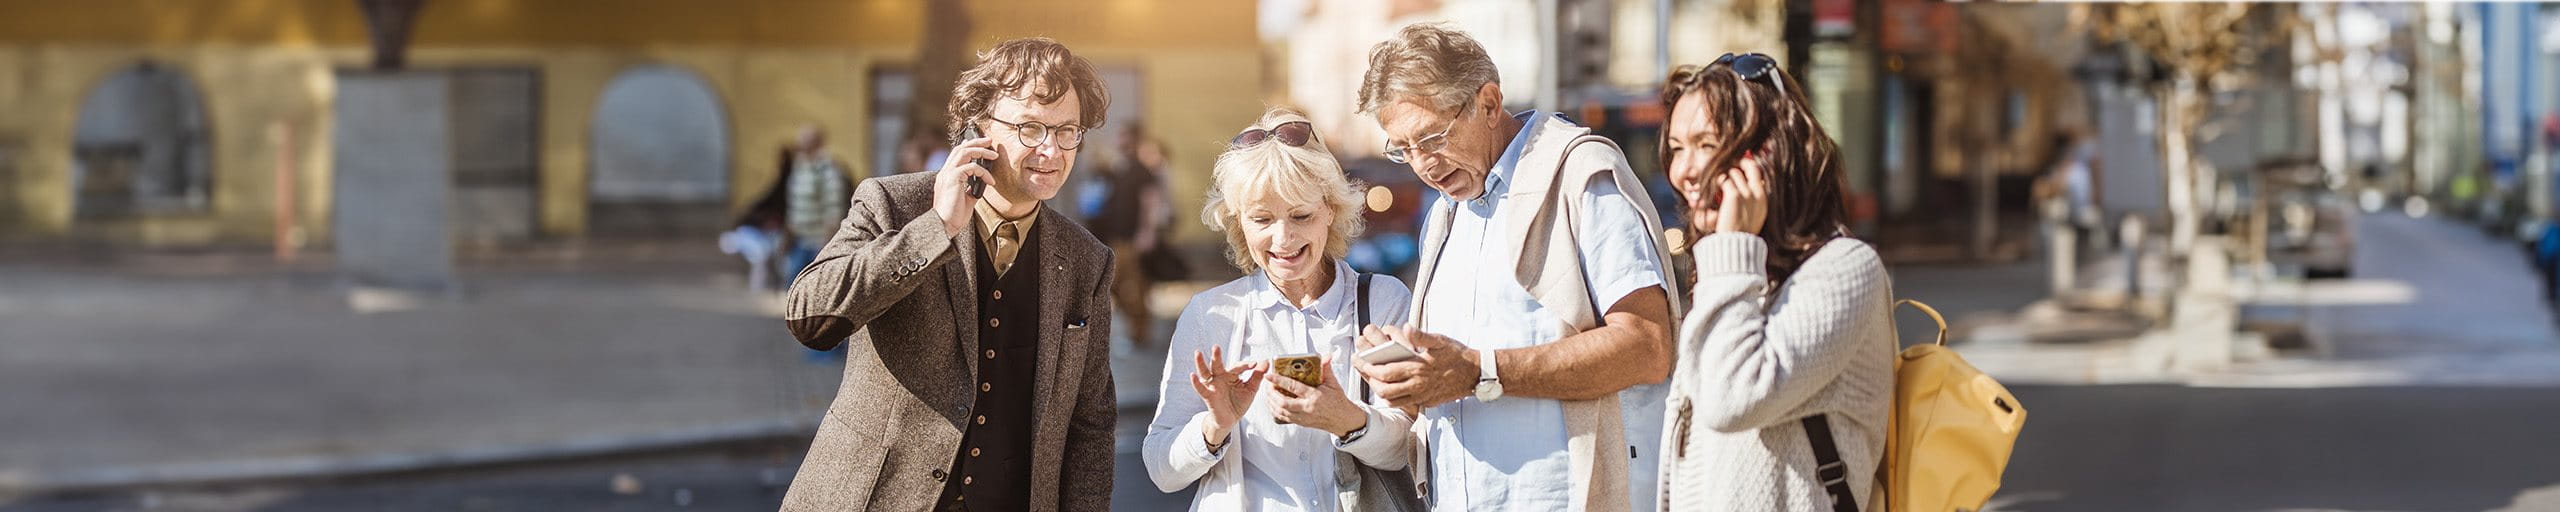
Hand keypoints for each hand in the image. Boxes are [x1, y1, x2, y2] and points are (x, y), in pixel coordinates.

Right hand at [934, 137, 998, 234]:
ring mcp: (947, 174)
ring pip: (964, 152)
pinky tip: (990, 181)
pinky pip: (970, 167)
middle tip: (990, 141)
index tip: (982, 144)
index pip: (956, 154)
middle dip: (977, 142)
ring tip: (994, 155)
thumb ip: (971, 188)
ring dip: (981, 151)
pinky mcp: (952, 179)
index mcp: (947, 176)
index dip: (968, 145)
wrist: (944, 225)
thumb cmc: (954, 216)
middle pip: (960, 148)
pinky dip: (983, 172)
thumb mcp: (966, 199)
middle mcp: (945, 172)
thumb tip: (982, 183)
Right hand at [1189, 345, 1263, 447]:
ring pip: (1205, 372)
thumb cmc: (1238, 403)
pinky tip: (1193, 376)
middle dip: (1216, 356)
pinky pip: (1201, 389)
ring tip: (1198, 354)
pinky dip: (1196, 383)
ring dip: (1201, 363)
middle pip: (1217, 364)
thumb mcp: (1251, 389)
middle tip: (1216, 347)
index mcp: (1231, 375)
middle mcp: (1220, 377)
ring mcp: (1213, 386)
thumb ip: (1257, 376)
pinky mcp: (1208, 396)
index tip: (1255, 364)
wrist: (1230, 420)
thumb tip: (1266, 361)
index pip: (1238, 367)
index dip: (1246, 365)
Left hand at [1266, 354, 1368, 436]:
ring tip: (1268, 393)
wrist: (1343, 420)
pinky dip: (1275, 410)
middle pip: (1283, 402)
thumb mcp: (1333, 383)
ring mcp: (1303, 417)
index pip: (1293, 387)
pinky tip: (1273, 404)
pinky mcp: (1301, 423)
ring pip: (1281, 411)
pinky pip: (1283, 418)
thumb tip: (1325, 356)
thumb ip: (1326, 369)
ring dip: (1271, 402)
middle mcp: (1307, 408)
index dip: (1279, 380)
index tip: (1270, 375)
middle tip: (1268, 385)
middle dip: (1271, 393)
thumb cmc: (1338, 402)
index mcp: (1315, 396)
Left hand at [1354, 325, 1480, 408]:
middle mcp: (1419, 385)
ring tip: (1373, 380)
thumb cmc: (1457, 355)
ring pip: (1392, 400)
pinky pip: (1404, 404)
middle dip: (1369, 380)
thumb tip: (1406, 327)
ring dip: (1379, 391)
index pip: (1386, 372)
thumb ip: (1421, 335)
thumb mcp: (1439, 340)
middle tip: (1363, 370)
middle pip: (1385, 389)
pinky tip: (1390, 388)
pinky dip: (1393, 398)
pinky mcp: (1427, 402)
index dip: (1369, 368)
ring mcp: (1423, 396)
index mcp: (1419, 368)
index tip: (1360, 361)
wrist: (1475, 374)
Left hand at [1713, 153, 1766, 234]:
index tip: (1743, 162)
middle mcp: (1758, 193)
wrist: (1735, 245)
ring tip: (1718, 181)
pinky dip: (1717, 181)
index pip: (1760, 173)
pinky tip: (1713, 186)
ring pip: (1734, 172)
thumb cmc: (1741, 233)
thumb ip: (1755, 201)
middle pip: (1750, 166)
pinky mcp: (1734, 195)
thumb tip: (1751, 187)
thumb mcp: (1755, 217)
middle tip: (1730, 162)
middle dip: (1740, 162)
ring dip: (1725, 175)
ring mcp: (1747, 193)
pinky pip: (1723, 179)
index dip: (1750, 165)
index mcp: (1763, 199)